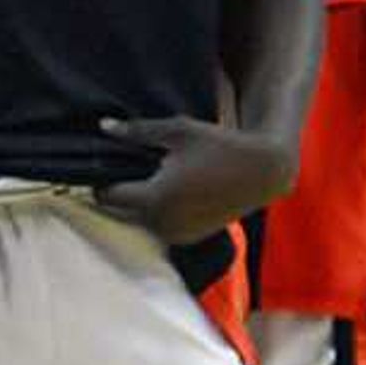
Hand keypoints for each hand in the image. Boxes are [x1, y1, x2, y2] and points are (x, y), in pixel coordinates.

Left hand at [93, 115, 297, 246]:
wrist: (263, 172)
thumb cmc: (220, 145)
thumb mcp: (178, 131)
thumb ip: (138, 132)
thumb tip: (104, 126)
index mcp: (154, 197)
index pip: (107, 196)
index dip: (102, 180)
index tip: (107, 165)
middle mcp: (162, 223)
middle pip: (121, 211)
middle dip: (122, 193)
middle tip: (133, 169)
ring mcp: (178, 234)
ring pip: (141, 221)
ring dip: (141, 205)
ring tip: (157, 179)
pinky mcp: (191, 238)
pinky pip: (163, 227)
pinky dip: (162, 214)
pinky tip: (175, 192)